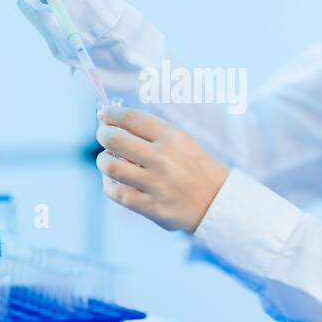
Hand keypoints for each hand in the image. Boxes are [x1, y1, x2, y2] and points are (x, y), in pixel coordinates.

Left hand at [95, 105, 228, 233]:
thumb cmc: (195, 167)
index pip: (131, 118)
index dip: (111, 114)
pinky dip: (109, 186)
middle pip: (114, 140)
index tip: (104, 115)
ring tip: (108, 161)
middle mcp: (162, 158)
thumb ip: (150, 131)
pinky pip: (117, 193)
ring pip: (111, 167)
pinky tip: (114, 183)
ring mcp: (156, 184)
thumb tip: (110, 120)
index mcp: (171, 138)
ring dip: (103, 161)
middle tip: (104, 137)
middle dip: (103, 135)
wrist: (217, 202)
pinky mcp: (151, 206)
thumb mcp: (182, 141)